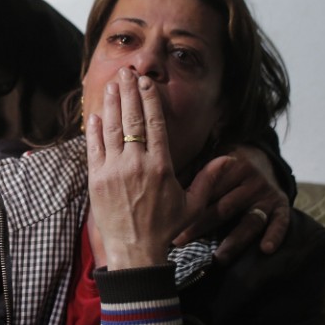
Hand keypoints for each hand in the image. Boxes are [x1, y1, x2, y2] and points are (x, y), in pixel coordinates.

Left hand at [85, 69, 225, 269]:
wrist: (134, 252)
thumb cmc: (165, 229)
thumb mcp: (193, 205)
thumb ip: (208, 179)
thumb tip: (230, 159)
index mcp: (161, 166)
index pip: (154, 124)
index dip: (149, 100)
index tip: (147, 82)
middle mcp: (136, 164)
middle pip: (131, 119)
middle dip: (129, 93)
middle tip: (127, 72)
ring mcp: (113, 171)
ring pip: (111, 129)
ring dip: (112, 104)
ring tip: (113, 85)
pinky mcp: (96, 180)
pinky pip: (94, 148)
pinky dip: (94, 129)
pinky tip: (96, 113)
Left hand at [173, 145, 289, 262]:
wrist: (263, 161)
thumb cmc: (225, 169)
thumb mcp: (210, 164)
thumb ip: (192, 174)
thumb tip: (160, 187)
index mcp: (231, 166)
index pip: (206, 190)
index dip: (185, 206)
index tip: (167, 223)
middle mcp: (251, 179)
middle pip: (225, 207)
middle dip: (200, 227)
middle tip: (180, 242)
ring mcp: (267, 193)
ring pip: (249, 219)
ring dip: (234, 240)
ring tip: (219, 258)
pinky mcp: (281, 205)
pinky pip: (281, 222)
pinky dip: (275, 235)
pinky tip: (265, 249)